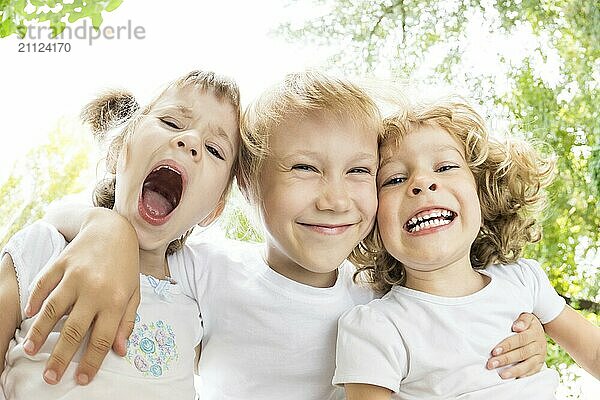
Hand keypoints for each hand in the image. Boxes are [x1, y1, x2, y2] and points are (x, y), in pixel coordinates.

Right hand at [24, 208, 139, 384]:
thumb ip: (127, 321)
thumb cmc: (125, 266)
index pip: (103, 338)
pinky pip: (44, 285)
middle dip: (60, 357)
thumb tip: (119, 351)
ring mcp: (76, 275)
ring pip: (53, 309)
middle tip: (49, 377)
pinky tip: (29, 316)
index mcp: (116, 300)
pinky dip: (35, 301)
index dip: (91, 361)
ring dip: (40, 332)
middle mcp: (95, 289)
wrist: (113, 230)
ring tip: (31, 351)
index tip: (81, 379)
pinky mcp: (62, 263)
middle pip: (74, 330)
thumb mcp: (133, 293)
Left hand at [486, 312, 546, 378]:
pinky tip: (514, 379)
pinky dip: (523, 375)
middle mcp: (538, 345)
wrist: (540, 330)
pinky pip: (533, 372)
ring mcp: (540, 356)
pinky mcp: (540, 364)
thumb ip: (522, 320)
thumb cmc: (527, 323)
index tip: (494, 351)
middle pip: (521, 353)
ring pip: (527, 365)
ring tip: (501, 376)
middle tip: (491, 364)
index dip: (507, 345)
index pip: (520, 339)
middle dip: (505, 359)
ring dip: (514, 371)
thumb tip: (516, 327)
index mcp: (534, 332)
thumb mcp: (527, 316)